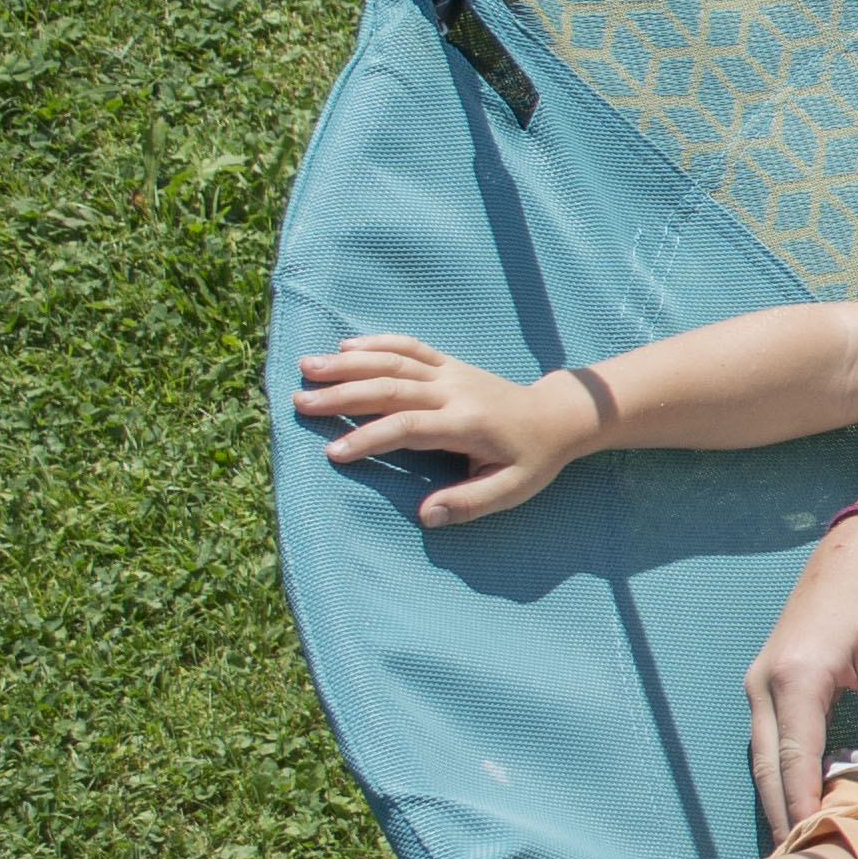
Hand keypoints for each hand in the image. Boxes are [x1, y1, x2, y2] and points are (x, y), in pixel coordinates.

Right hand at [295, 333, 604, 523]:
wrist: (557, 415)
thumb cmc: (532, 459)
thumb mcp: (512, 489)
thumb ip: (469, 503)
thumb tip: (426, 516)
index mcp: (466, 424)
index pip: (409, 428)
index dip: (370, 438)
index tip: (333, 452)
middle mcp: (454, 392)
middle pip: (391, 387)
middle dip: (343, 394)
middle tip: (300, 403)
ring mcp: (450, 373)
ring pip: (394, 362)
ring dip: (349, 363)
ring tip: (307, 367)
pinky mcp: (449, 364)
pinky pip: (410, 347)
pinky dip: (378, 343)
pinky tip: (346, 345)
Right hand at [745, 518, 857, 843]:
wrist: (846, 562)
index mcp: (795, 677)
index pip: (794, 755)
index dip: (800, 802)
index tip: (811, 841)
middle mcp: (764, 686)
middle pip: (767, 766)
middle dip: (780, 814)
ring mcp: (758, 688)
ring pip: (762, 759)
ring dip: (775, 800)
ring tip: (794, 847)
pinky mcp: (764, 690)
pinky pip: (767, 744)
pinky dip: (778, 777)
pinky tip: (795, 805)